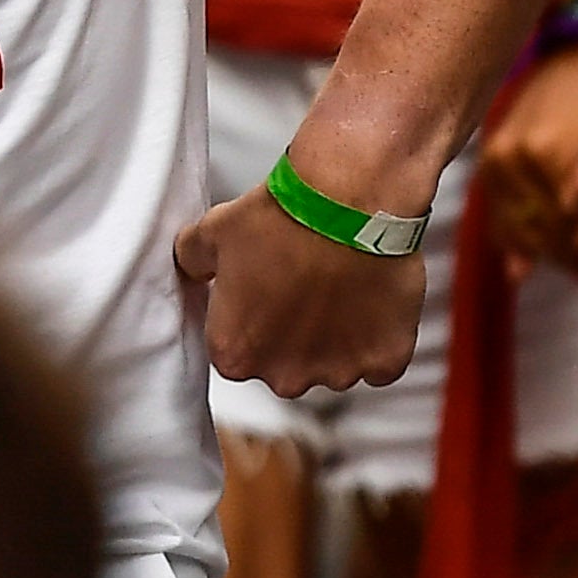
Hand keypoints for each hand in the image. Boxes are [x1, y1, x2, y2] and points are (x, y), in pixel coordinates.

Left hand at [178, 148, 431, 394]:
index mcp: (235, 353)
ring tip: (342, 287)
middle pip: (285, 366)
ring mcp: (337, 373)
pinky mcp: (385, 362)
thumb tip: (192, 267)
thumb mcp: (212, 231)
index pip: (237, 349)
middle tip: (305, 287)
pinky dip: (380, 337)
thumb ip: (192, 260)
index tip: (266, 291)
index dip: (252, 318)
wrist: (346, 201)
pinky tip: (374, 300)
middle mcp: (283, 376)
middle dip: (293, 337)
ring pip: (334, 365)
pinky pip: (380, 362)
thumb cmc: (279, 217)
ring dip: (338, 338)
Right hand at [477, 48, 577, 268]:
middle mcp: (517, 158)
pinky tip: (529, 257)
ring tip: (568, 257)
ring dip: (545, 251)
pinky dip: (516, 241)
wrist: (575, 63)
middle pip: (546, 235)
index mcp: (555, 152)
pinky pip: (497, 219)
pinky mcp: (486, 163)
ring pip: (518, 233)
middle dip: (573, 254)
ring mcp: (496, 161)